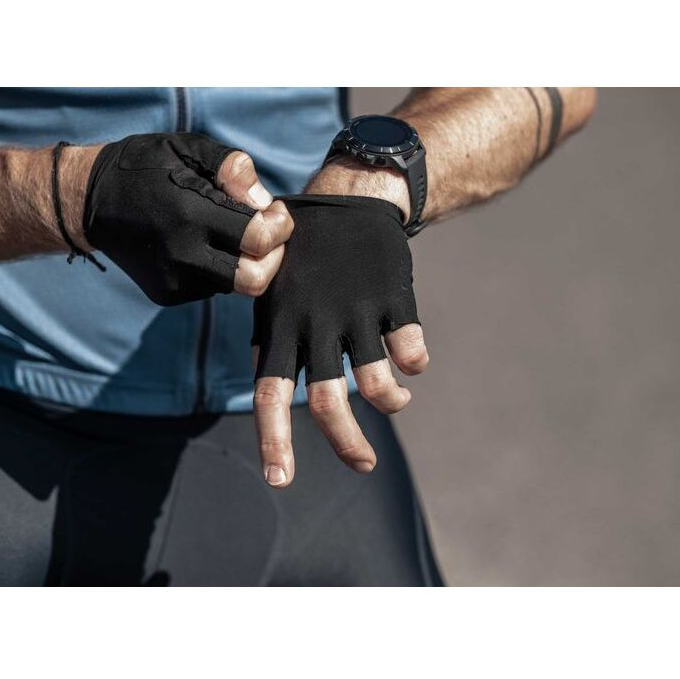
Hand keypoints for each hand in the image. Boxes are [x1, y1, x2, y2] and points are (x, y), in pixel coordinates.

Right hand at [73, 133, 293, 305]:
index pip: (259, 239)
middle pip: (255, 279)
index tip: (275, 211)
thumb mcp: (189, 148)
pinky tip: (204, 243)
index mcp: (190, 214)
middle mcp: (182, 255)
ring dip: (245, 261)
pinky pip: (212, 287)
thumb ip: (232, 168)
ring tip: (229, 231)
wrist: (91, 202)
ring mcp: (173, 281)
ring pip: (236, 284)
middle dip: (273, 257)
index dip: (280, 226)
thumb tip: (264, 203)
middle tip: (267, 232)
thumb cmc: (147, 167)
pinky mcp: (166, 294)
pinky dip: (219, 267)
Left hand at [252, 193, 428, 485]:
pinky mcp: (391, 297)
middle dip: (346, 444)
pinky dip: (415, 363)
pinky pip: (410, 346)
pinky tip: (412, 361)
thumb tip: (264, 381)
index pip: (268, 394)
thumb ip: (272, 339)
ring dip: (390, 402)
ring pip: (376, 382)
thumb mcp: (273, 288)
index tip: (279, 481)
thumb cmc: (304, 252)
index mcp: (279, 328)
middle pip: (328, 403)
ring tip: (395, 402)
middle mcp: (315, 326)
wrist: (350, 197)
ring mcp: (355, 312)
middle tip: (364, 467)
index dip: (273, 440)